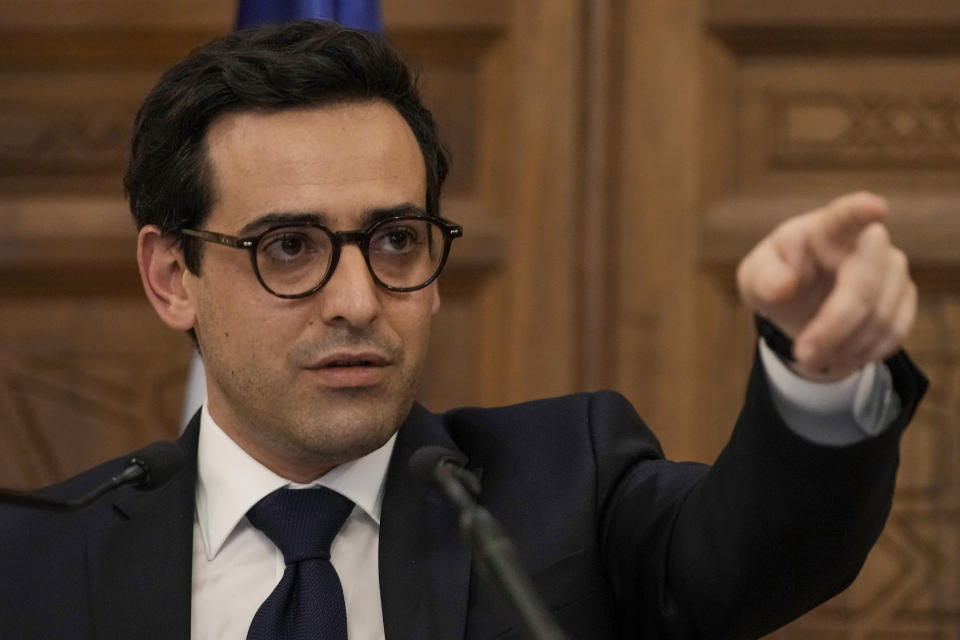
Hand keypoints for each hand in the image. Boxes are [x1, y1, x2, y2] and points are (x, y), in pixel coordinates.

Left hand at [737, 192, 915, 380]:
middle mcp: (867, 242)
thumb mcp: (755, 280)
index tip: (875, 208)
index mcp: (825, 229)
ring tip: (811, 358)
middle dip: (833, 327)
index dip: (861, 211)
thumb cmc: (776, 280)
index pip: (845, 215)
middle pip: (863, 286)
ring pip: (880, 316)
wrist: (800, 303)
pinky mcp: (905, 296)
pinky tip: (838, 355)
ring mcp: (892, 268)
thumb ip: (764, 279)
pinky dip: (863, 353)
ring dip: (843, 347)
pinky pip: (894, 332)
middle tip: (802, 356)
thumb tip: (783, 286)